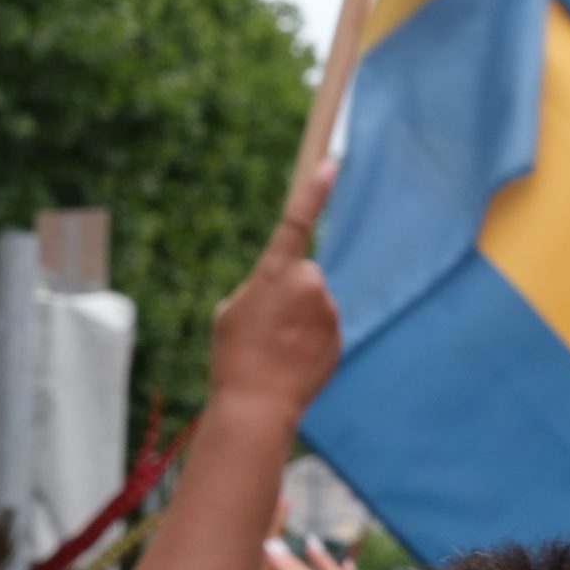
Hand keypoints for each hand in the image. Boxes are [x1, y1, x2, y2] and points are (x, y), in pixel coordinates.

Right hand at [209, 161, 341, 417]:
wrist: (257, 405)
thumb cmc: (233, 356)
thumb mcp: (230, 311)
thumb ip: (258, 290)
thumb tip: (280, 292)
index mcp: (275, 272)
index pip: (296, 221)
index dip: (313, 191)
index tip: (331, 163)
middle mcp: (308, 284)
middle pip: (303, 274)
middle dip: (290, 291)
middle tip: (266, 325)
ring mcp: (328, 311)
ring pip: (314, 303)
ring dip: (299, 319)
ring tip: (275, 348)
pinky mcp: (339, 336)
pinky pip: (322, 328)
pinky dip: (309, 341)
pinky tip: (291, 362)